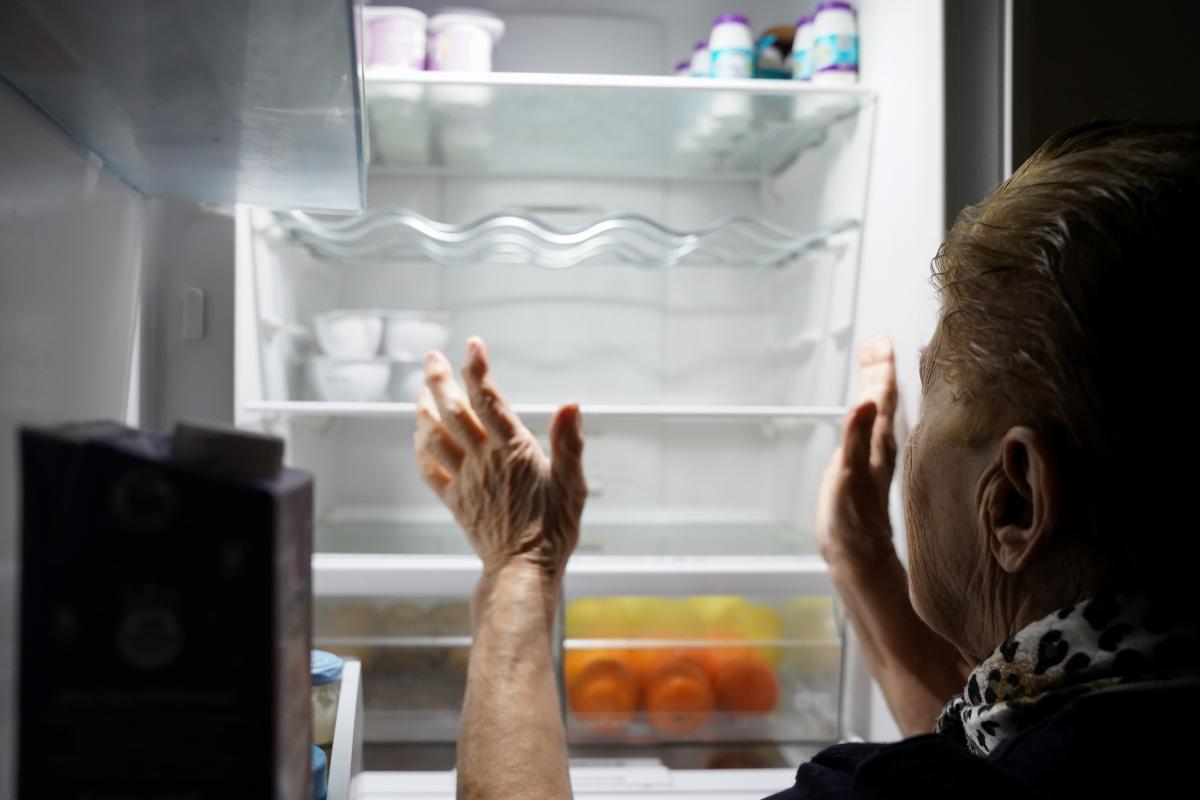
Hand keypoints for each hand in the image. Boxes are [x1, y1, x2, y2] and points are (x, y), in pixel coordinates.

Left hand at [414, 337, 586, 584]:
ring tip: (420, 389)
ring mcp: (465, 479)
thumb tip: (571, 405)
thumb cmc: (554, 529)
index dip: (477, 368)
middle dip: (439, 379)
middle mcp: (483, 460)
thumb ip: (569, 442)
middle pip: (452, 411)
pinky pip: (429, 468)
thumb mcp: (573, 484)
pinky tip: (419, 435)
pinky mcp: (455, 500)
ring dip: (423, 408)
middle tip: (431, 356)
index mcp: (513, 451)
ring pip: (434, 436)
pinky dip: (420, 447)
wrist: (523, 569)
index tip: (473, 344)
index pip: (489, 399)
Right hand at [815, 336, 899, 573]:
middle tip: (875, 342)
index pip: (882, 394)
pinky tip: (866, 410)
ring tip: (872, 364)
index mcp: (877, 440)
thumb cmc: (853, 520)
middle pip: (881, 398)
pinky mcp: (865, 469)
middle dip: (878, 369)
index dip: (881, 367)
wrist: (857, 555)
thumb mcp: (849, 475)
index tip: (880, 341)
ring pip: (878, 412)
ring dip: (875, 386)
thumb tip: (864, 401)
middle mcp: (879, 445)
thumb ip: (855, 437)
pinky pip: (871, 430)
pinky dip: (868, 412)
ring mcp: (873, 457)